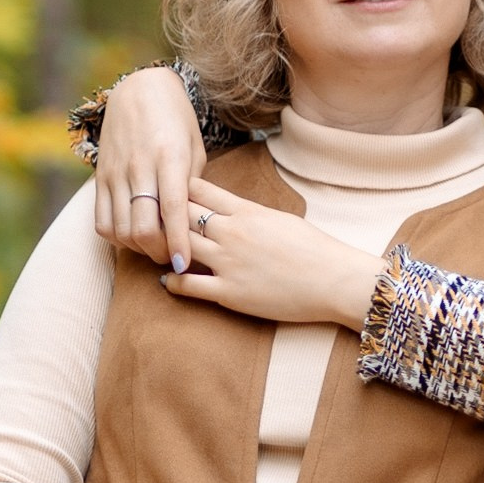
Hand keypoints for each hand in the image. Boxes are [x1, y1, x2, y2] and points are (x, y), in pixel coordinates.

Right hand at [91, 67, 207, 270]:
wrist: (139, 90)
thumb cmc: (176, 121)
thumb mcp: (194, 147)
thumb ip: (192, 186)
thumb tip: (190, 226)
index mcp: (169, 156)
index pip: (172, 209)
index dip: (177, 242)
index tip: (183, 266)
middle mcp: (139, 166)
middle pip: (142, 228)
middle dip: (159, 252)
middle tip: (172, 257)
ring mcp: (115, 173)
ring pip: (121, 230)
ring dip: (139, 248)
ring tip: (156, 247)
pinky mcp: (100, 177)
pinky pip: (102, 222)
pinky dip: (118, 238)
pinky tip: (133, 234)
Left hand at [160, 179, 385, 329]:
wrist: (334, 280)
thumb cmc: (313, 249)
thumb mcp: (279, 218)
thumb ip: (249, 213)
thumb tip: (230, 210)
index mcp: (246, 211)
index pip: (198, 190)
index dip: (177, 190)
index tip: (166, 193)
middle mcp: (231, 233)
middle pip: (180, 215)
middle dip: (163, 215)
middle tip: (149, 219)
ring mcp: (228, 263)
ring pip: (178, 247)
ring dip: (164, 248)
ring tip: (155, 250)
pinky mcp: (229, 292)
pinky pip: (187, 285)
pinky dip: (172, 282)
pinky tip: (168, 280)